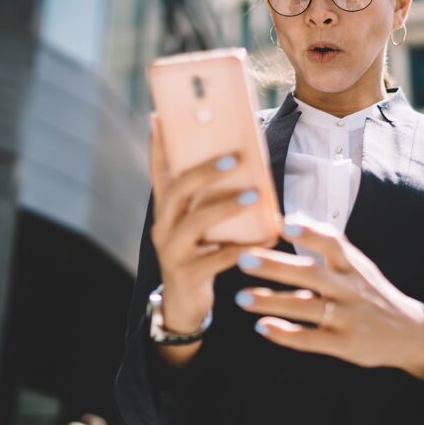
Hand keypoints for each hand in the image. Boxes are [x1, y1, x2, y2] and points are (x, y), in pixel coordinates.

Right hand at [148, 113, 269, 334]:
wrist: (184, 307)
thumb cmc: (199, 256)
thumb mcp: (199, 227)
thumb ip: (209, 201)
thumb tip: (243, 167)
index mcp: (165, 212)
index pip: (159, 173)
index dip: (157, 146)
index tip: (159, 117)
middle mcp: (163, 228)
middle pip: (177, 191)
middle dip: (204, 172)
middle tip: (233, 158)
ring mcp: (172, 252)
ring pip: (194, 223)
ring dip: (225, 207)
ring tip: (254, 195)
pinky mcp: (187, 275)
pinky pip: (216, 259)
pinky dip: (241, 248)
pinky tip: (266, 239)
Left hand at [233, 214, 423, 380]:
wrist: (407, 333)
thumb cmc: (370, 292)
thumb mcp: (357, 266)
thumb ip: (328, 247)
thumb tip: (292, 219)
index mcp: (353, 267)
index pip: (333, 244)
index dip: (310, 233)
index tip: (284, 223)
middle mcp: (351, 289)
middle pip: (312, 274)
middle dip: (276, 267)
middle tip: (243, 259)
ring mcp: (348, 318)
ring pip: (307, 308)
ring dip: (272, 302)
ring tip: (241, 298)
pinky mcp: (344, 344)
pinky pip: (312, 339)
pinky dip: (287, 334)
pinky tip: (262, 327)